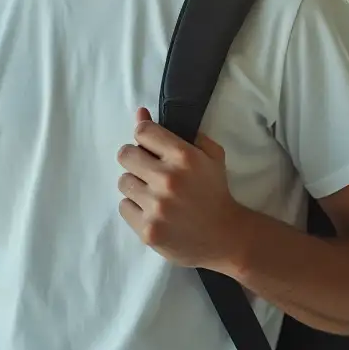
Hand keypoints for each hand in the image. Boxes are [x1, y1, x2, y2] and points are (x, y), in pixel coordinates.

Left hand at [116, 107, 247, 270]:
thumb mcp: (208, 155)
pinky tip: (152, 212)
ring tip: (152, 194)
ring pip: (123, 182)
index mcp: (184, 156)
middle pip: (125, 154)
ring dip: (135, 185)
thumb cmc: (215, 191)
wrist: (226, 236)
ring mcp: (156, 207)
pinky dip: (135, 208)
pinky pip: (124, 207)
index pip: (143, 131)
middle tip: (148, 170)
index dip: (145, 138)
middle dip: (136, 160)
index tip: (150, 148)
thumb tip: (140, 113)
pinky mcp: (148, 230)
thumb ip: (174, 131)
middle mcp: (168, 179)